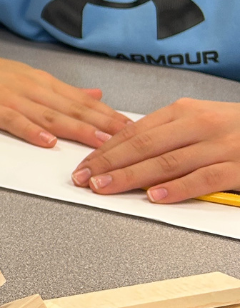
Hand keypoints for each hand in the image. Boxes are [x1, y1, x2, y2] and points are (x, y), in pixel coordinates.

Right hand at [0, 34, 129, 147]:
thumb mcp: (27, 75)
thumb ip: (62, 90)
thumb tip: (96, 96)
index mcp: (43, 82)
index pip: (83, 102)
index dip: (110, 115)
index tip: (137, 128)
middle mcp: (32, 88)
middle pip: (73, 109)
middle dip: (104, 125)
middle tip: (131, 139)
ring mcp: (10, 97)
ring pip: (50, 116)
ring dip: (77, 130)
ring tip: (101, 144)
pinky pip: (13, 121)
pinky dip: (31, 131)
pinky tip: (47, 142)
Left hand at [72, 98, 239, 202]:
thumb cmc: (233, 126)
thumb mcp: (196, 119)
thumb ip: (163, 132)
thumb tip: (121, 147)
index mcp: (182, 110)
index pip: (134, 132)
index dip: (105, 150)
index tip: (83, 165)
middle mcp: (198, 124)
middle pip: (144, 146)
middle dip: (109, 164)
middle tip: (84, 179)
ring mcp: (219, 146)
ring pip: (167, 162)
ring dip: (132, 177)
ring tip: (106, 188)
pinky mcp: (238, 168)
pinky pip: (202, 179)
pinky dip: (176, 189)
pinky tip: (154, 197)